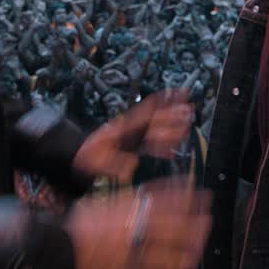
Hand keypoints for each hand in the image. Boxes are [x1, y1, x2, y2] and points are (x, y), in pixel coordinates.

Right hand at [64, 178, 210, 268]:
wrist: (55, 253)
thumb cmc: (78, 227)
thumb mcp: (104, 203)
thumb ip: (133, 199)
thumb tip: (157, 191)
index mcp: (126, 216)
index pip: (166, 205)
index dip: (189, 202)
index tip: (205, 198)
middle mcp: (132, 237)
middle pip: (173, 233)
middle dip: (195, 229)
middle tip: (208, 224)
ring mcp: (130, 262)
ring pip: (166, 262)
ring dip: (185, 258)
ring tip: (196, 255)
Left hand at [74, 90, 193, 182]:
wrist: (78, 155)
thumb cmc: (87, 156)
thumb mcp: (98, 161)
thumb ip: (115, 163)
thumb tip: (131, 165)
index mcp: (123, 129)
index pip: (147, 118)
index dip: (162, 110)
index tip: (175, 104)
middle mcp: (129, 128)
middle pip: (154, 119)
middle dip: (172, 114)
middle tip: (189, 109)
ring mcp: (131, 134)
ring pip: (154, 125)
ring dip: (170, 122)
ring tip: (186, 116)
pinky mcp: (131, 142)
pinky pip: (150, 138)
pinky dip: (162, 141)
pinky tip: (171, 148)